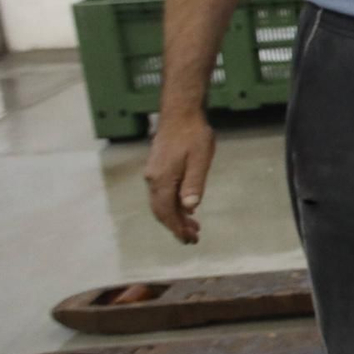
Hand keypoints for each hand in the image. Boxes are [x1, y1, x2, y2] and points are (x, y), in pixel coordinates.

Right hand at [145, 112, 215, 243]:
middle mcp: (153, 179)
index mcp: (162, 179)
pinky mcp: (157, 168)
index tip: (189, 240)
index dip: (177, 229)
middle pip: (161, 211)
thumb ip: (194, 183)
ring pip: (160, 203)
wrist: (181, 113)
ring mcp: (153, 173)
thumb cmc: (194, 135)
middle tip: (193, 239)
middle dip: (176, 226)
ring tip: (193, 227)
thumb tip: (190, 207)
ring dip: (175, 217)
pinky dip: (172, 205)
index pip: (167, 212)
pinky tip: (185, 207)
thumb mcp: (200, 159)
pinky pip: (161, 193)